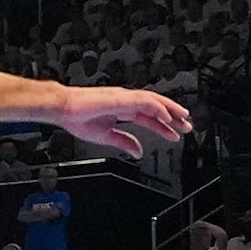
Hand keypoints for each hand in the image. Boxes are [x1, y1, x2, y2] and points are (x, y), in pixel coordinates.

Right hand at [56, 85, 190, 158]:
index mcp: (122, 109)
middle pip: (156, 108)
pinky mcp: (122, 98)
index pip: (149, 117)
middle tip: (188, 126)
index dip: (163, 127)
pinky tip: (167, 117)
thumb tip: (138, 151)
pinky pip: (145, 102)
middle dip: (173, 117)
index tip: (174, 135)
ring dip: (170, 110)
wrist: (63, 108)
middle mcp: (126, 101)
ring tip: (184, 119)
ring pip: (155, 102)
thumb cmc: (77, 118)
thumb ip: (124, 142)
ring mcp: (125, 98)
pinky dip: (158, 108)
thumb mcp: (105, 136)